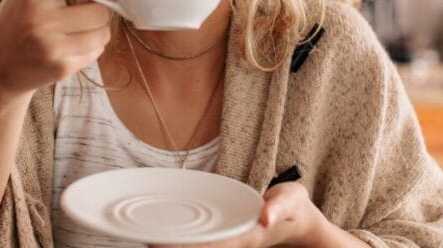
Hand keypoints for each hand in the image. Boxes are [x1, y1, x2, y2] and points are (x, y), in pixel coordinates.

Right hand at [0, 0, 111, 99]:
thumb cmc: (13, 25)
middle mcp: (43, 21)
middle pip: (100, 10)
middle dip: (95, 9)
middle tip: (81, 12)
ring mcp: (53, 47)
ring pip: (104, 33)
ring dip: (96, 30)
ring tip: (78, 30)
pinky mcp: (62, 68)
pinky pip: (97, 52)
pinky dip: (90, 48)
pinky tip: (71, 46)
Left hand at [150, 183, 328, 247]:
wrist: (300, 225)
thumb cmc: (294, 208)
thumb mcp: (293, 199)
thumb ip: (280, 206)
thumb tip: (266, 215)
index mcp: (246, 236)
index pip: (210, 244)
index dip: (184, 244)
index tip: (160, 242)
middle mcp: (234, 244)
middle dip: (172, 246)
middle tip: (142, 238)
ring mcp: (229, 243)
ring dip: (173, 244)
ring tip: (143, 237)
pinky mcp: (226, 239)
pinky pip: (200, 241)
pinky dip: (182, 240)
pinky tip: (162, 234)